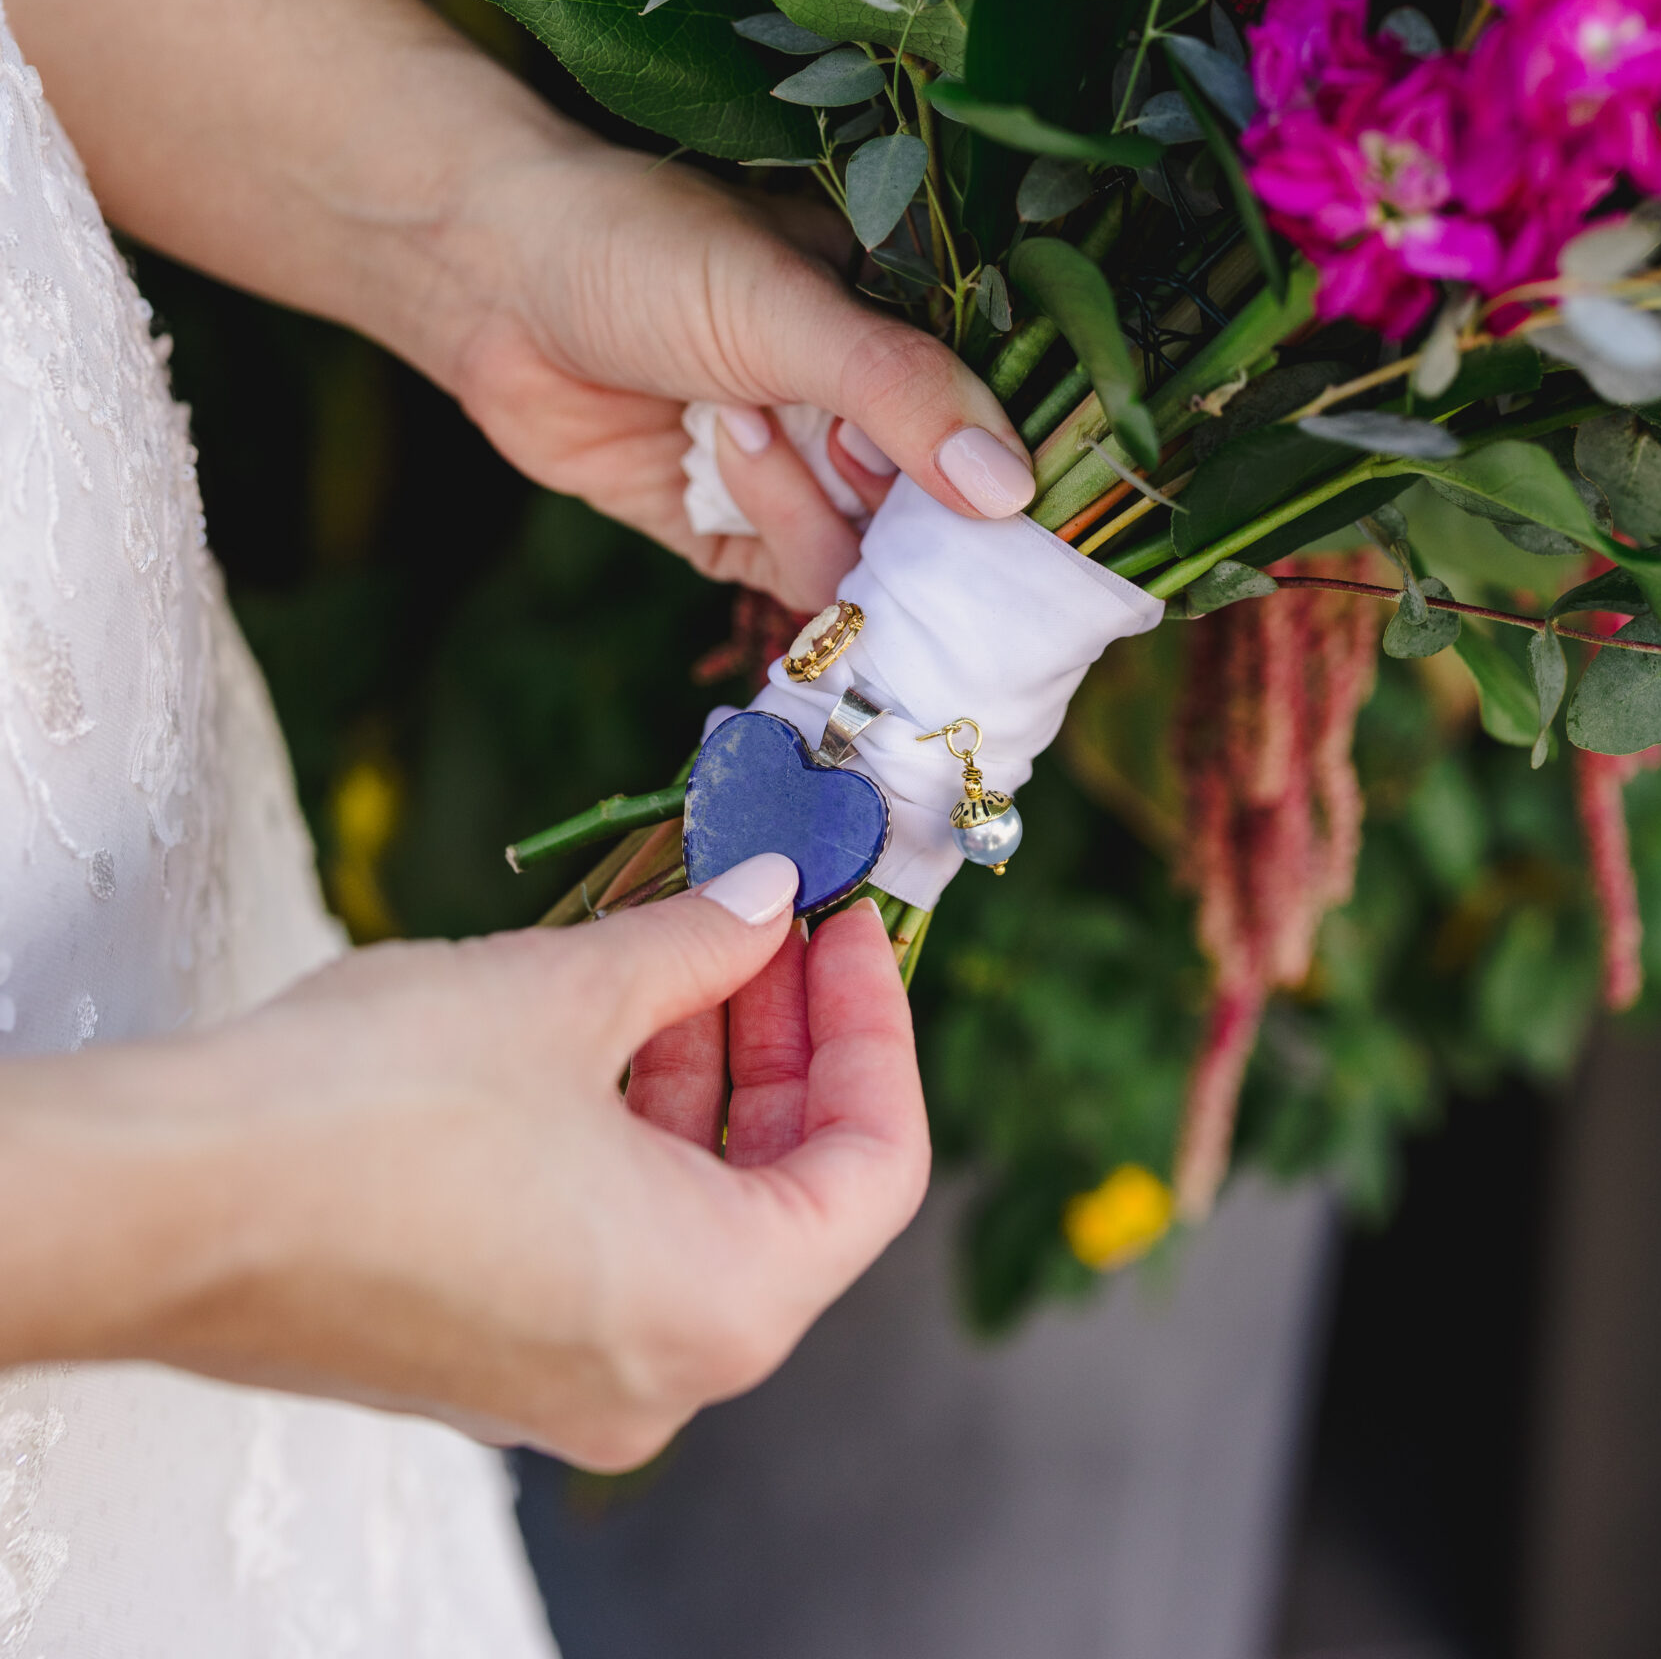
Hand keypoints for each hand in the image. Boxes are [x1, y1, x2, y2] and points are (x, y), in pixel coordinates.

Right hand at [3, 862, 927, 1468]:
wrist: (166, 1202)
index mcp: (722, 1305)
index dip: (877, 1025)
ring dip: (705, 1070)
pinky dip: (632, 1130)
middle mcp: (665, 1376)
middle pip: (789, 1192)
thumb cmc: (377, 1108)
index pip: (875, 1169)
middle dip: (788, 1038)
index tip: (849, 920)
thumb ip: (697, 945)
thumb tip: (764, 897)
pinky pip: (614, 1239)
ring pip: (696, 1212)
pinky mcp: (492, 1354)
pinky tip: (607, 1014)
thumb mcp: (568, 994)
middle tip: (776, 911)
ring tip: (687, 937)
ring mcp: (572, 1380)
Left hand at [431, 137, 1036, 611]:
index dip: (1020, 464)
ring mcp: (807, 474)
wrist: (487, 276)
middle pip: (957, 510)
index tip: (1022, 494)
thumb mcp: (788, 308)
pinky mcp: (735, 534)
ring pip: (880, 555)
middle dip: (917, 507)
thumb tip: (1013, 487)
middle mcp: (872, 409)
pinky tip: (715, 461)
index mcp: (911, 326)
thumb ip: (903, 391)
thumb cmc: (641, 249)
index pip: (1010, 417)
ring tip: (740, 425)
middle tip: (854, 453)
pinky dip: (777, 536)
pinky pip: (802, 579)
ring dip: (815, 506)